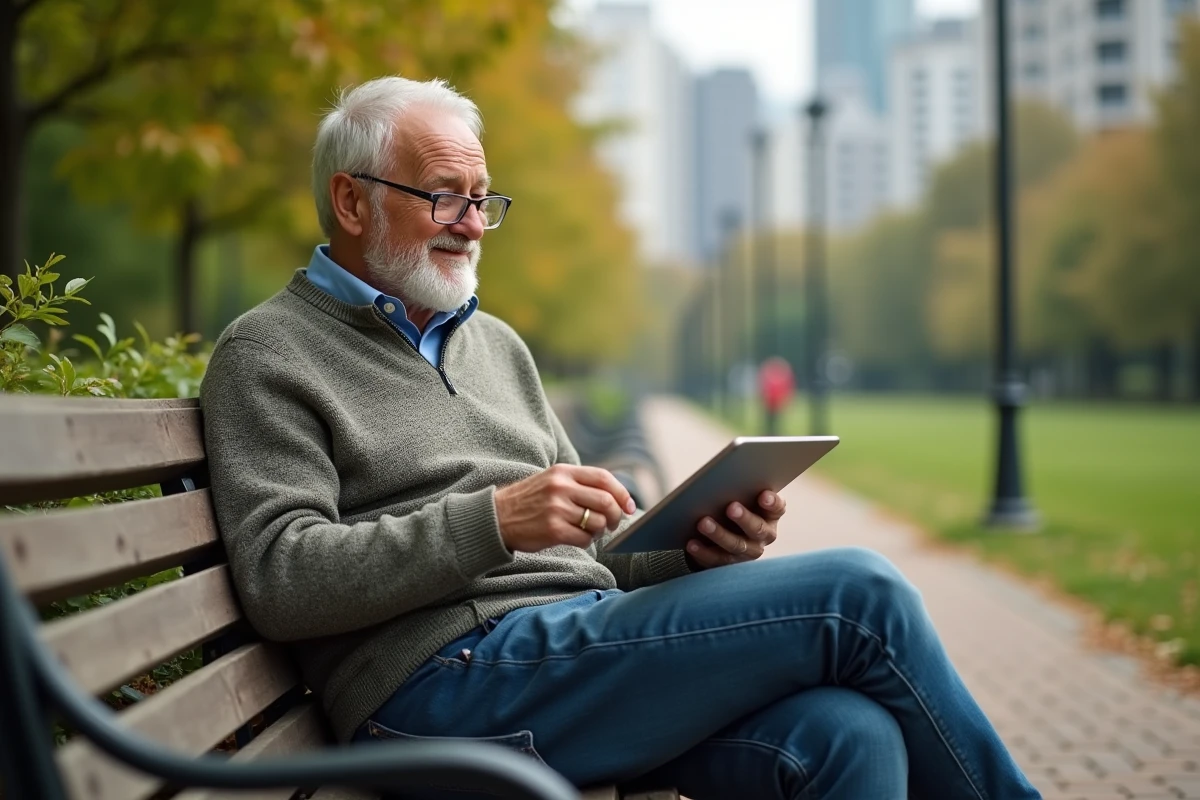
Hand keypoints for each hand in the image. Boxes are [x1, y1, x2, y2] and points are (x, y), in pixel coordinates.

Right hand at [494, 464, 635, 552]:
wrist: (496, 517)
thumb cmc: (528, 501)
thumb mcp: (551, 481)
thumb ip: (578, 484)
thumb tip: (615, 497)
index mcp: (563, 472)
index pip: (604, 478)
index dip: (622, 493)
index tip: (629, 506)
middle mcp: (561, 487)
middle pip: (606, 501)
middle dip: (615, 516)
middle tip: (612, 524)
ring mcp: (556, 509)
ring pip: (597, 522)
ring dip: (600, 531)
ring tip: (590, 532)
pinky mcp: (552, 530)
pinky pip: (584, 539)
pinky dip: (586, 542)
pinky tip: (577, 539)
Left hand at [686, 490, 785, 568]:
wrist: (723, 530)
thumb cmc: (734, 504)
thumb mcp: (742, 497)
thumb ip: (740, 490)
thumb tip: (725, 479)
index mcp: (770, 515)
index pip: (777, 508)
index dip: (772, 503)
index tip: (763, 495)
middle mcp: (764, 535)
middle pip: (757, 529)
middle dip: (744, 518)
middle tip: (731, 507)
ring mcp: (748, 552)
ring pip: (736, 545)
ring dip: (719, 534)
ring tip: (703, 523)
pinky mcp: (729, 564)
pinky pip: (717, 560)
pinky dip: (703, 552)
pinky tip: (692, 543)